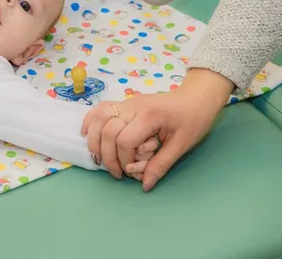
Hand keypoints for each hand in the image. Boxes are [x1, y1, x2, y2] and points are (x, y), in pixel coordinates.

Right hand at [83, 68, 232, 189]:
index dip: (124, 160)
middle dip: (106, 155)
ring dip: (93, 139)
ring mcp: (126, 103)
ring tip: (98, 157)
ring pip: (98, 117)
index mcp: (149, 116)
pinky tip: (87, 134)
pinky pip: (100, 109)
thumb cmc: (193, 120)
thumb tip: (145, 185)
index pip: (125, 140)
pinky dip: (90, 121)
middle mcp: (133, 106)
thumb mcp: (182, 145)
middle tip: (115, 171)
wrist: (196, 98)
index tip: (131, 172)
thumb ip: (161, 165)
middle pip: (107, 130)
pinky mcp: (124, 103)